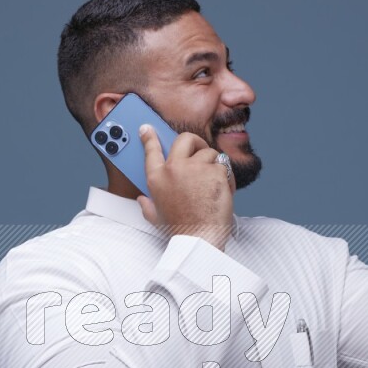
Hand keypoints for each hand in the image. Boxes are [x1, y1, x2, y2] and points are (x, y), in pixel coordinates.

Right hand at [136, 125, 235, 250]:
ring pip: (209, 153)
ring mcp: (195, 168)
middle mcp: (173, 169)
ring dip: (214, 165)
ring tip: (213, 184)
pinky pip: (224, 166)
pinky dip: (226, 177)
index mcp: (157, 178)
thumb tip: (141, 200)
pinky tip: (223, 191)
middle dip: (195, 142)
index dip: (149, 137)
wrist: (200, 238)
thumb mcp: (156, 217)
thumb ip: (147, 206)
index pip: (151, 150)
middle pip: (185, 139)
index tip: (147, 129)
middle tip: (200, 150)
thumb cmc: (180, 230)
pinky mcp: (214, 171)